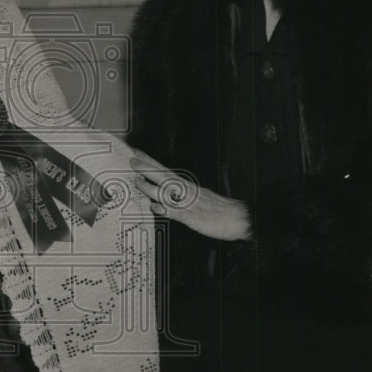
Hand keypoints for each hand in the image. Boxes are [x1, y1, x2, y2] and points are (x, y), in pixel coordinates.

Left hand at [131, 151, 250, 240]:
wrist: (239, 217)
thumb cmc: (219, 210)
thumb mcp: (197, 198)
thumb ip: (180, 197)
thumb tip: (162, 199)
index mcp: (186, 187)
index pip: (164, 170)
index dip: (150, 162)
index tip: (137, 153)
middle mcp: (186, 191)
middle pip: (164, 176)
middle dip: (147, 167)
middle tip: (132, 159)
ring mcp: (188, 203)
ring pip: (168, 192)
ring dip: (152, 186)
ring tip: (138, 181)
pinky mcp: (192, 217)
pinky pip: (177, 213)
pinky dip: (166, 209)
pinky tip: (156, 207)